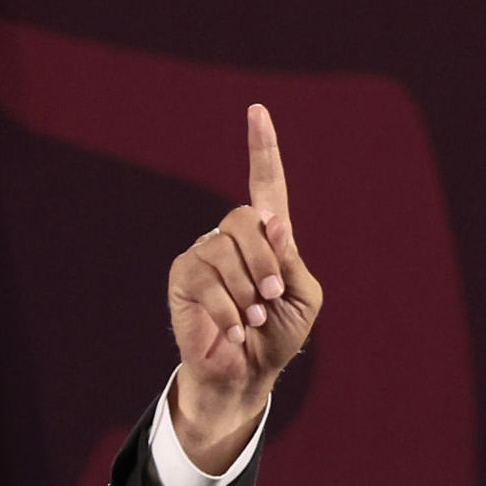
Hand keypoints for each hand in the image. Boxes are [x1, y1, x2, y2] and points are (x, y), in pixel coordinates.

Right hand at [167, 104, 322, 469]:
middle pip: (246, 220)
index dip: (263, 150)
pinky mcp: (184, 276)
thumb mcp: (301, 299)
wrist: (247, 373)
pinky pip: (206, 278)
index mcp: (268, 238)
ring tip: (251, 319)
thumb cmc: (277, 336)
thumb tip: (274, 222)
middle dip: (265, 263)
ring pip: (225, 251)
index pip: (266, 185)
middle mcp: (233, 238)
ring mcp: (205, 253)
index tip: (258, 112)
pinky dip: (226, 309)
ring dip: (246, 292)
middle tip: (270, 297)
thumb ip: (292, 261)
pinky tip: (233, 329)